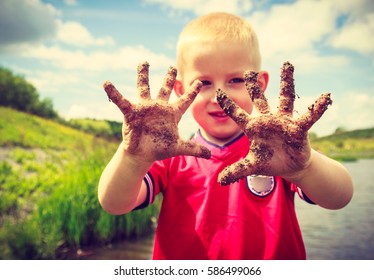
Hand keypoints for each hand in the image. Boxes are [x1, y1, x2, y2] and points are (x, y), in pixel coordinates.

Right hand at [103, 62, 210, 161]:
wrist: (142, 155)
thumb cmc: (160, 149)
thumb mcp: (179, 147)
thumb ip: (194, 149)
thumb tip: (212, 155)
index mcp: (171, 114)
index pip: (185, 100)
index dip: (192, 92)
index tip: (200, 82)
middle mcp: (159, 108)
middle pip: (165, 89)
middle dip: (168, 78)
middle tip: (172, 66)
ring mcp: (145, 108)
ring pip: (144, 88)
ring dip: (143, 75)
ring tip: (144, 62)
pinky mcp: (132, 112)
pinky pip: (121, 101)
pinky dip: (114, 93)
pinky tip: (106, 83)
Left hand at [216, 62, 331, 184]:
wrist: (289, 166)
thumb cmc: (269, 161)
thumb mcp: (252, 166)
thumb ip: (237, 170)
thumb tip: (220, 181)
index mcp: (253, 128)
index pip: (238, 115)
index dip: (229, 105)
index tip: (218, 92)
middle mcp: (267, 120)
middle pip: (260, 100)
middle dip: (254, 86)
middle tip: (249, 71)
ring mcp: (283, 121)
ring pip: (285, 98)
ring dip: (287, 82)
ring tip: (287, 64)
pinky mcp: (299, 128)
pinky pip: (309, 116)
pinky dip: (317, 108)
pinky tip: (325, 97)